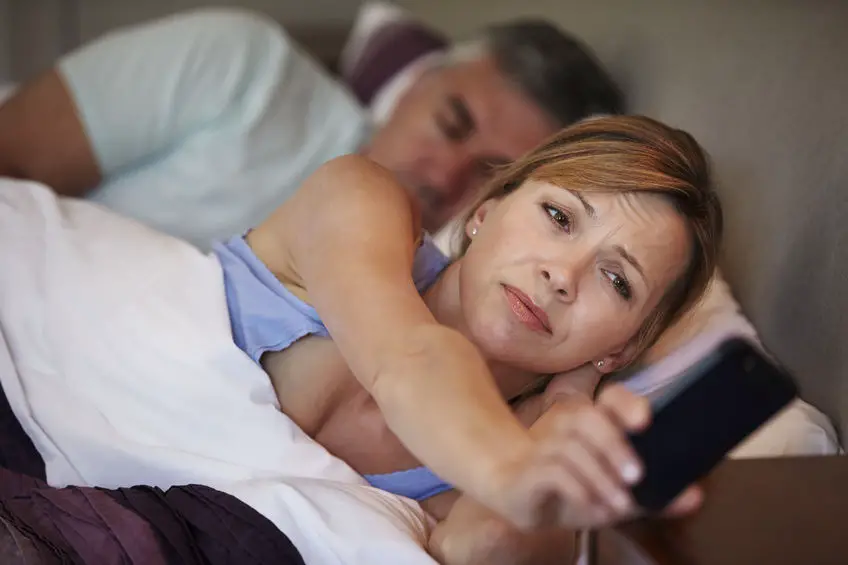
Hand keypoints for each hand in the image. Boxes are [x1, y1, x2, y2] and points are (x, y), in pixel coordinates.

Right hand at [489, 384, 701, 530]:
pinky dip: (578, 491)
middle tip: (637, 476)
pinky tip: (595, 510)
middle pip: (587, 419)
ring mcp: (544, 446)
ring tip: (620, 504)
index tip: (644, 422)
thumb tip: (695, 496)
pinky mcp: (529, 471)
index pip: (610, 397)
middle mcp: (566, 426)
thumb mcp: (617, 493)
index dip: (627, 404)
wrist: (517, 495)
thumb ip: (656, 496)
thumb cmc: (571, 488)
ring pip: (571, 448)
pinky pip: (553, 472)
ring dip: (600, 476)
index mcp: (592, 421)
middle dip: (614, 444)